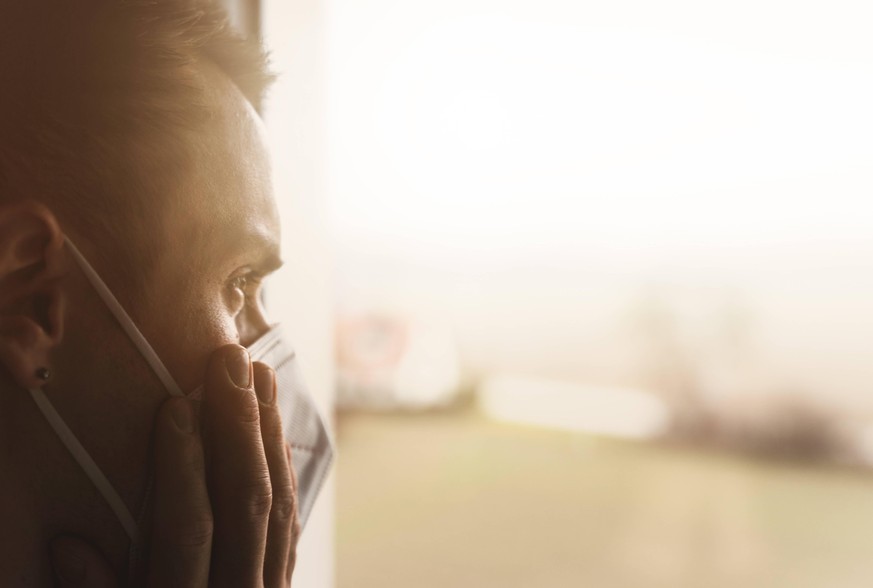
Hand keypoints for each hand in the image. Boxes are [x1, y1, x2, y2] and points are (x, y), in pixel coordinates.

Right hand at [48, 345, 299, 586]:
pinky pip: (290, 522)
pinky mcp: (282, 586)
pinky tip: (275, 431)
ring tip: (259, 377)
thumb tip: (70, 546)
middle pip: (245, 503)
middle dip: (238, 427)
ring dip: (267, 436)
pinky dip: (283, 471)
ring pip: (276, 505)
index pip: (187, 528)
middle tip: (231, 363)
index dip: (182, 465)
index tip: (175, 404)